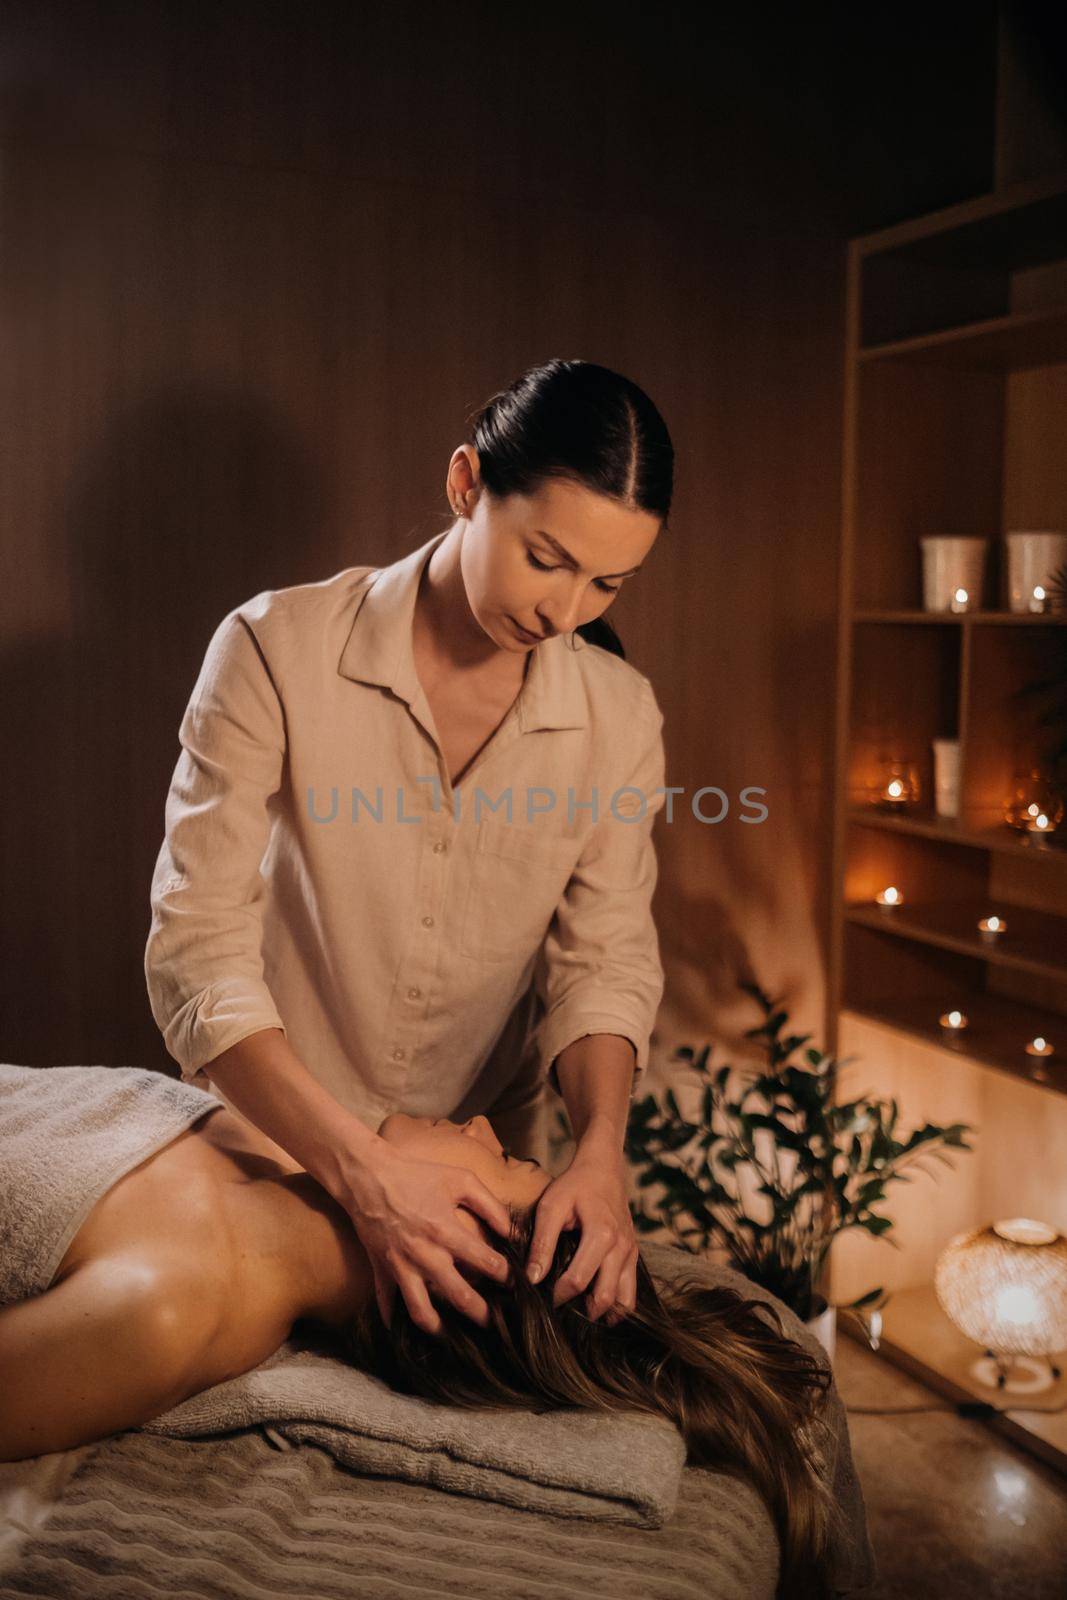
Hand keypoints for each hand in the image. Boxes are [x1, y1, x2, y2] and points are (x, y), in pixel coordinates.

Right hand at [341, 1142, 514, 1336]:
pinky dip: (394, 1319)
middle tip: (496, 1323)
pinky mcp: (381, 1270)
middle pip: (460, 1297)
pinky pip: (387, 1304)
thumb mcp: (460, 1179)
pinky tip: (404, 1330)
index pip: (486, 1263)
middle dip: (482, 1314)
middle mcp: (426, 1255)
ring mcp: (401, 1266)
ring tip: (453, 1337)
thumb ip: (490, 1205)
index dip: (507, 1276)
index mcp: (447, 1231)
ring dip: (440, 1329)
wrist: (368, 1176)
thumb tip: (511, 1232)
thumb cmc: (417, 1174)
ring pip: (422, 1312)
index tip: (516, 1284)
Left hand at [525, 1145, 636, 1325]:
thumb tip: (532, 1279)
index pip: (578, 1281)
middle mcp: (622, 1248)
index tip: (542, 1298)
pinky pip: (631, 1291)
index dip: (557, 1296)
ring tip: (580, 1314)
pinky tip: (597, 1306)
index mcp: (601, 1235)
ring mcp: (632, 1253)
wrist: (604, 1168)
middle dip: (582, 1313)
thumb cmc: (574, 1186)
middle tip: (561, 1314)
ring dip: (604, 1314)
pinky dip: (616, 1305)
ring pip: (625, 1301)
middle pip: (605, 1298)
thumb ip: (542, 1243)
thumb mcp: (551, 1207)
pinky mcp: (634, 1255)